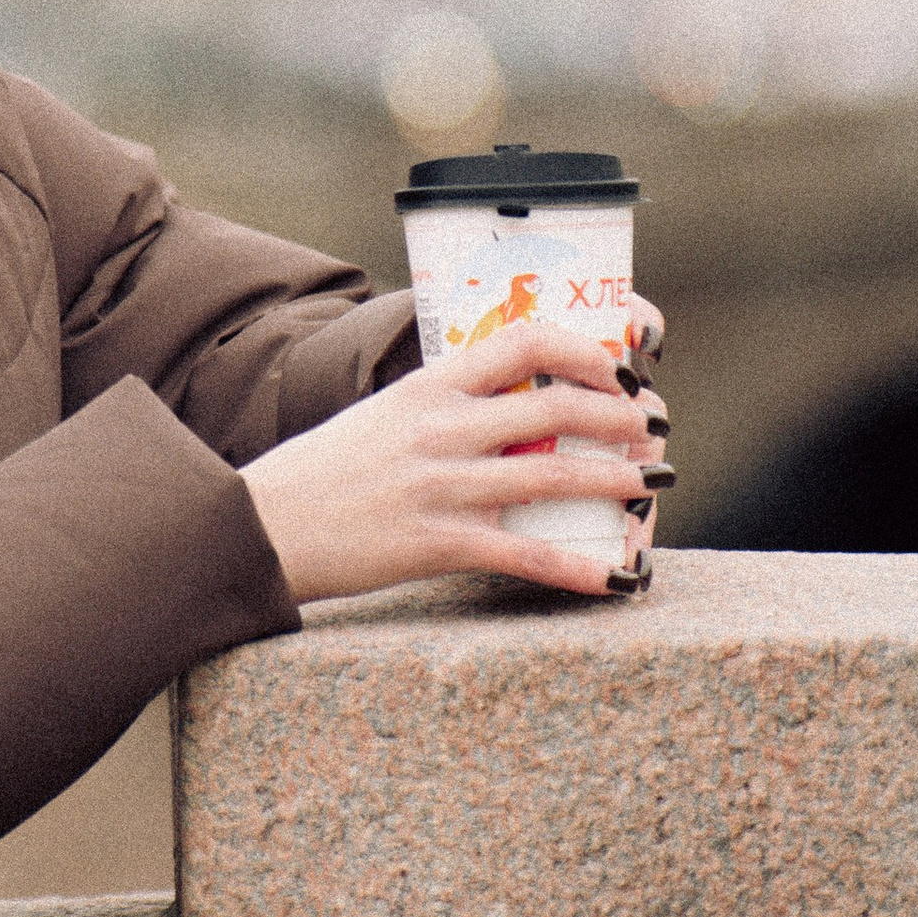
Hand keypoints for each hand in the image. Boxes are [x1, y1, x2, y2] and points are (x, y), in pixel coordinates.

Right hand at [241, 302, 669, 606]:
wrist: (266, 526)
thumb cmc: (324, 473)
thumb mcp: (382, 417)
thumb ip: (442, 408)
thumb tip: (505, 407)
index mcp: (427, 387)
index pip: (521, 342)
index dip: (582, 350)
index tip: (616, 366)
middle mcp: (441, 428)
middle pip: (554, 406)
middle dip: (619, 415)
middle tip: (651, 427)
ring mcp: (443, 485)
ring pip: (555, 473)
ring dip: (616, 479)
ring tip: (652, 481)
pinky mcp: (440, 543)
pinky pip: (527, 552)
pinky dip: (581, 565)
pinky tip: (618, 574)